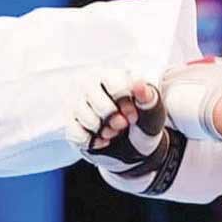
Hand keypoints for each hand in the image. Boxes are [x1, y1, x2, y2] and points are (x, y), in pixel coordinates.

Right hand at [67, 70, 186, 193]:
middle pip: (101, 105)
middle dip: (114, 121)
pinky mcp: (69, 120)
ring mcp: (76, 101)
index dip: (125, 104)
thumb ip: (148, 99)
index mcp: (112, 75)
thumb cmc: (141, 122)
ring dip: (103, 131)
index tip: (133, 115)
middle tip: (122, 125)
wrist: (131, 147)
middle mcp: (90, 83)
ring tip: (112, 131)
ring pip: (86, 118)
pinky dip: (91, 141)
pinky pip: (76, 133)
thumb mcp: (152, 113)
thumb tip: (139, 85)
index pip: (115, 86)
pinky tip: (100, 139)